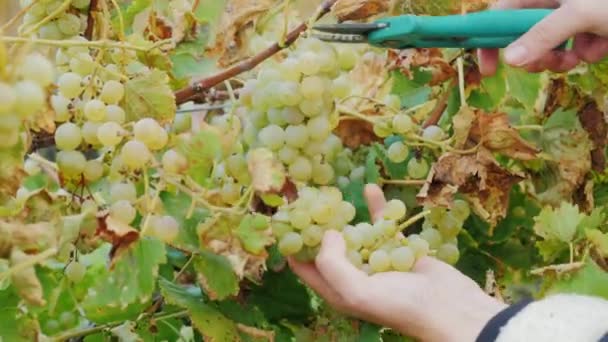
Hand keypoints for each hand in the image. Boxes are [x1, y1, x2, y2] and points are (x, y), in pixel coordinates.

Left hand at [288, 184, 506, 341]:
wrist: (451, 309)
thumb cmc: (402, 305)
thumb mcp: (358, 292)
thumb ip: (333, 265)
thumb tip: (327, 233)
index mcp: (337, 291)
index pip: (304, 266)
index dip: (293, 243)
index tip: (286, 215)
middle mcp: (352, 276)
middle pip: (327, 247)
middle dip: (316, 223)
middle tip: (307, 196)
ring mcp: (375, 261)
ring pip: (354, 232)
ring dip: (345, 214)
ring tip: (332, 193)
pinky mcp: (397, 248)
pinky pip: (381, 224)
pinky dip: (376, 208)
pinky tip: (370, 188)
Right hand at [479, 0, 607, 75]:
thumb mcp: (578, 14)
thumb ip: (543, 35)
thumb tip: (509, 60)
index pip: (501, 14)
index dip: (490, 40)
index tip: (489, 69)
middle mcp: (553, 2)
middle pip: (525, 36)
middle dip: (535, 56)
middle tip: (546, 63)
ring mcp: (571, 17)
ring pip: (550, 48)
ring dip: (561, 59)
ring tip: (579, 56)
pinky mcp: (589, 29)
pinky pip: (575, 49)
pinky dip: (586, 54)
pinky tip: (603, 45)